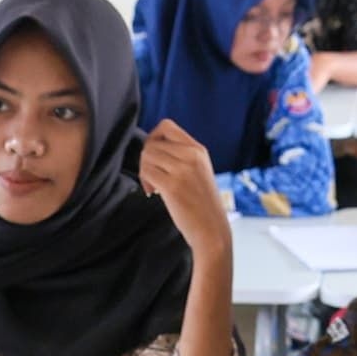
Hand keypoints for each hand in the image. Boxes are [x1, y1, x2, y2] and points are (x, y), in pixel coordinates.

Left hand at [140, 122, 228, 252]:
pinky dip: (144, 181)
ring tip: (153, 185)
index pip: (167, 125)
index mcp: (198, 149)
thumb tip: (151, 147)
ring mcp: (183, 170)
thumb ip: (181, 156)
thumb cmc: (203, 204)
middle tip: (151, 176)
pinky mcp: (173, 185)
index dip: (153, 137)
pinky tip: (153, 192)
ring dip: (144, 170)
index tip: (154, 156)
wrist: (212, 229)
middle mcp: (191, 155)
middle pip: (152, 142)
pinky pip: (147, 172)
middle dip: (145, 158)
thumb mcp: (199, 171)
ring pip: (147, 155)